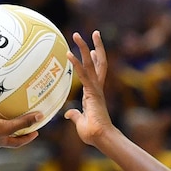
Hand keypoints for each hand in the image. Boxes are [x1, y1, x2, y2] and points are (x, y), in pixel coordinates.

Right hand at [0, 111, 40, 147]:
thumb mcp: (7, 127)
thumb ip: (22, 122)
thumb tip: (40, 117)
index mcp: (1, 140)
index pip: (17, 142)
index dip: (27, 138)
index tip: (35, 133)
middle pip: (5, 133)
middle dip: (13, 128)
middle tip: (21, 120)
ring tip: (0, 107)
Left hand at [64, 31, 115, 145]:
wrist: (101, 138)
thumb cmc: (93, 133)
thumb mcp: (80, 122)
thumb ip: (75, 116)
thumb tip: (68, 113)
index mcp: (94, 94)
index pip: (95, 72)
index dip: (94, 60)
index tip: (91, 50)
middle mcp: (97, 88)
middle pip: (98, 62)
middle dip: (95, 46)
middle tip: (94, 32)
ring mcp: (96, 89)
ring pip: (91, 64)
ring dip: (84, 48)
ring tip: (77, 35)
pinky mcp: (92, 93)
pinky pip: (83, 75)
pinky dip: (76, 64)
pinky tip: (69, 54)